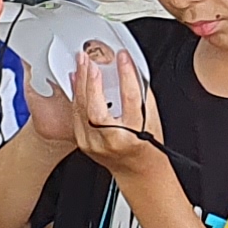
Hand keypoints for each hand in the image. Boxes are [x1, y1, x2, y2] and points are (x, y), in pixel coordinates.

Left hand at [64, 42, 165, 172]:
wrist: (137, 169)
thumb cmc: (147, 144)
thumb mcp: (151, 117)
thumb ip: (140, 93)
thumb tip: (129, 68)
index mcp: (133, 133)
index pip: (129, 98)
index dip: (126, 74)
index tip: (123, 57)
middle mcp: (112, 140)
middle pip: (97, 106)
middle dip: (92, 79)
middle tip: (90, 59)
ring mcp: (95, 143)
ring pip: (82, 109)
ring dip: (81, 83)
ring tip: (82, 64)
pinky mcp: (84, 143)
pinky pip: (76, 115)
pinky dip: (76, 95)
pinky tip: (76, 80)